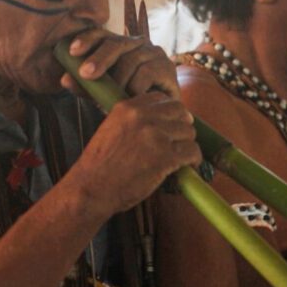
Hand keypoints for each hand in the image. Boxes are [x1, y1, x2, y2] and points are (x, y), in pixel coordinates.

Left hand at [61, 28, 179, 98]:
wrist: (161, 117)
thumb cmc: (130, 101)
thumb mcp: (103, 93)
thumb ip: (86, 87)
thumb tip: (64, 79)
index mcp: (120, 45)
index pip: (102, 34)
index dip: (87, 39)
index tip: (72, 51)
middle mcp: (138, 44)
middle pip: (116, 44)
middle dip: (99, 58)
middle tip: (86, 74)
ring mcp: (154, 53)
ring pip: (131, 61)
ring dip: (119, 82)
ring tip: (114, 99)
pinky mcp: (166, 67)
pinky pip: (146, 73)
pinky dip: (136, 88)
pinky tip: (133, 98)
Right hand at [71, 91, 200, 216]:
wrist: (92, 188)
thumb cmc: (100, 163)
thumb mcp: (111, 128)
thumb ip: (132, 118)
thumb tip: (159, 118)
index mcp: (127, 107)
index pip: (161, 98)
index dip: (170, 111)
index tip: (171, 123)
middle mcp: (142, 117)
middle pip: (180, 112)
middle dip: (183, 125)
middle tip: (180, 139)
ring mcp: (155, 136)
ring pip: (188, 131)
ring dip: (188, 144)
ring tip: (183, 155)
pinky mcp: (165, 157)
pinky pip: (192, 151)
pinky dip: (194, 159)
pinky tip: (189, 165)